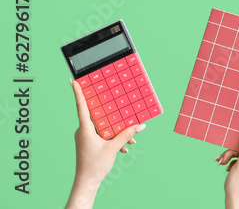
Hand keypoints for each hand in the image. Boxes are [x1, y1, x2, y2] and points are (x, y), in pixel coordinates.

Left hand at [65, 79, 144, 208]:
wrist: (87, 182)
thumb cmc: (95, 166)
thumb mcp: (113, 149)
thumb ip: (126, 135)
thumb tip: (140, 125)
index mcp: (85, 129)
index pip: (81, 107)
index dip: (78, 93)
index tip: (73, 81)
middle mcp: (83, 131)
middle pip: (98, 115)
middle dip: (112, 114)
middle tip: (117, 100)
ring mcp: (86, 137)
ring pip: (103, 126)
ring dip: (117, 130)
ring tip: (130, 138)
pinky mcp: (90, 142)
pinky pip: (103, 134)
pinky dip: (114, 137)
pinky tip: (125, 145)